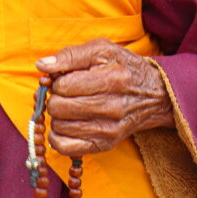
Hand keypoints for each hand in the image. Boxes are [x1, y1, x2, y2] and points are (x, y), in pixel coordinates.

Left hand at [35, 37, 173, 155]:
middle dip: (55, 98)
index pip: (64, 86)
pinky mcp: (104, 145)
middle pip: (59, 108)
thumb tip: (42, 66)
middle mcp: (111, 108)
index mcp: (111, 79)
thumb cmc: (123, 67)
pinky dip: (58, 136)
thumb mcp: (102, 49)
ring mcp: (108, 130)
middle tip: (65, 93)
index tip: (65, 78)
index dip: (57, 80)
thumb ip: (70, 55)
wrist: (154, 94)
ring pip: (59, 127)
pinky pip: (65, 148)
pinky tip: (66, 124)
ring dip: (57, 116)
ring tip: (69, 106)